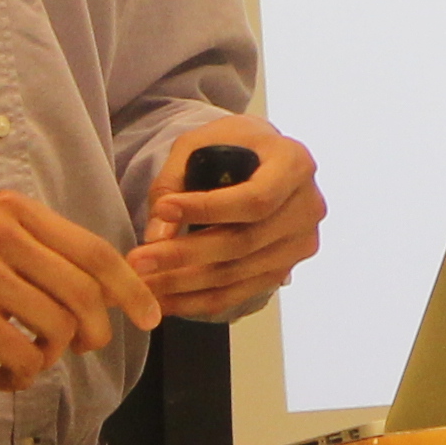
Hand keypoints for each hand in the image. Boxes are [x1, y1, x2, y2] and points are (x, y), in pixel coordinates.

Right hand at [0, 193, 159, 387]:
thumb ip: (43, 258)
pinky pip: (27, 356)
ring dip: (51, 357)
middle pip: (86, 293)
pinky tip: (2, 378)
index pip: (94, 251)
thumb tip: (113, 291)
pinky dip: (24, 377)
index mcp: (12, 210)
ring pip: (61, 327)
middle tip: (77, 351)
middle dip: (94, 332)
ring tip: (26, 361)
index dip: (131, 288)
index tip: (150, 317)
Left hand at [134, 116, 323, 323]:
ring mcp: (299, 244)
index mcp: (294, 164)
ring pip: (238, 274)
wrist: (261, 158)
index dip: (209, 209)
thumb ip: (173, 182)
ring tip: (142, 284)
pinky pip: (239, 293)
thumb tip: (157, 235)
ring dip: (185, 284)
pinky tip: (164, 300)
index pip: (256, 198)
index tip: (164, 210)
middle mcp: (307, 207)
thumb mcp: (198, 144)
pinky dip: (198, 300)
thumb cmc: (231, 144)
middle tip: (138, 261)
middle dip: (185, 255)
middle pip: (244, 242)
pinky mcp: (284, 269)